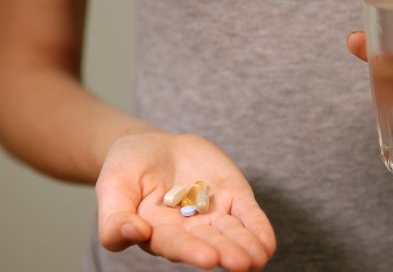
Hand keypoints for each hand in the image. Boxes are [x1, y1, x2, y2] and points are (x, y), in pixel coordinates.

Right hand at [95, 132, 275, 270]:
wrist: (153, 146)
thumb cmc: (127, 169)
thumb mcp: (112, 187)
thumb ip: (116, 218)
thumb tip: (134, 233)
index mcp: (157, 232)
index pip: (175, 243)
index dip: (191, 250)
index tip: (208, 258)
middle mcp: (188, 229)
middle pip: (209, 241)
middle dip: (226, 251)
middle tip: (241, 263)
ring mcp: (212, 214)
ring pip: (232, 232)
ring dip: (246, 245)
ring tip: (258, 257)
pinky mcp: (231, 197)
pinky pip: (247, 214)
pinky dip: (258, 227)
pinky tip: (267, 243)